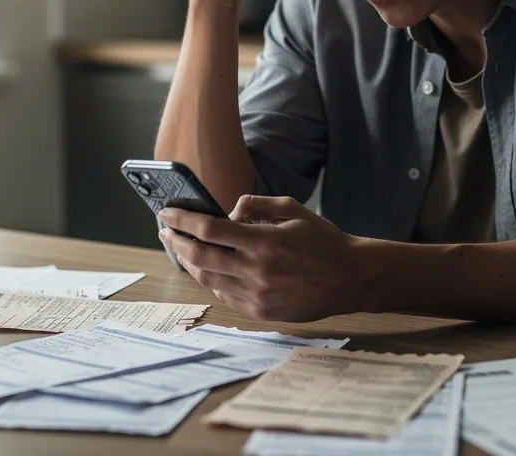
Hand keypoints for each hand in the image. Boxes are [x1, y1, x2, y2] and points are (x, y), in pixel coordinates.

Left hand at [157, 195, 369, 321]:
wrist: (350, 279)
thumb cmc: (323, 241)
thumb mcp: (292, 209)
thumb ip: (256, 205)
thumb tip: (226, 212)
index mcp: (264, 241)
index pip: (209, 230)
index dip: (182, 221)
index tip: (166, 213)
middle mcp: (256, 270)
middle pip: (200, 256)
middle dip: (176, 242)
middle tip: (165, 232)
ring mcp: (257, 294)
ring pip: (208, 279)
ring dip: (190, 262)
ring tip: (183, 249)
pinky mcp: (260, 311)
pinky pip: (224, 295)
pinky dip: (212, 280)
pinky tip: (209, 269)